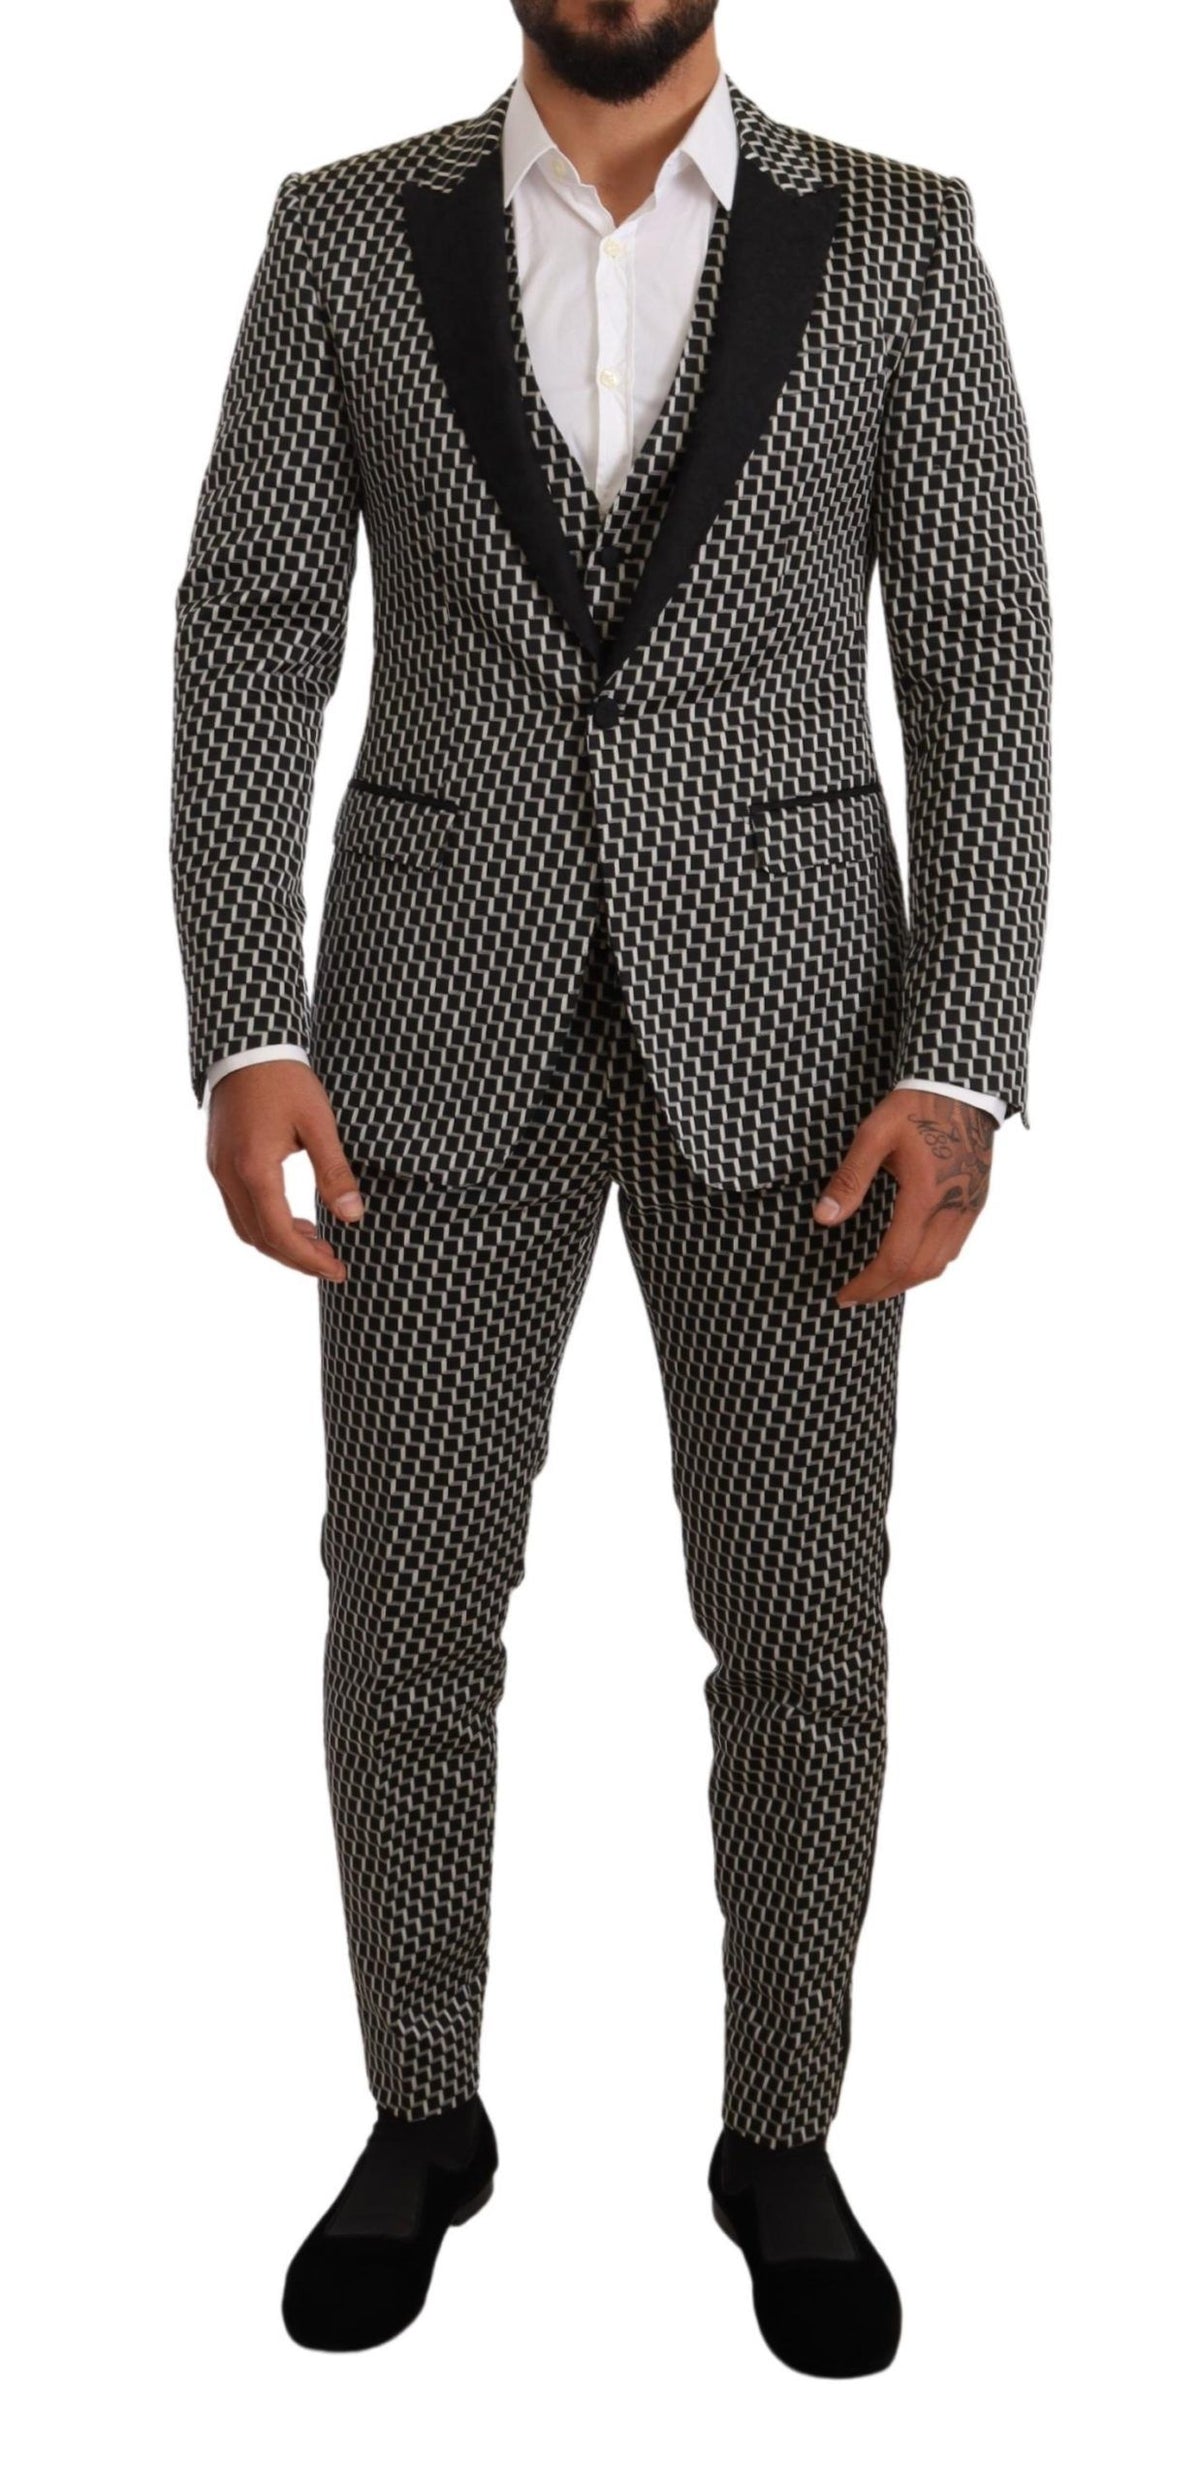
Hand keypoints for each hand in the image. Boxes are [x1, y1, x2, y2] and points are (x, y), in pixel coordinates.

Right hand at [207, 1060, 362, 1280]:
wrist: (245, 1043)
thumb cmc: (285, 1078)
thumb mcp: (318, 1122)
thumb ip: (334, 1171)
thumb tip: (353, 1216)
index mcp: (254, 1169)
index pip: (279, 1234)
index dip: (309, 1259)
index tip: (338, 1270)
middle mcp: (228, 1175)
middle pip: (259, 1238)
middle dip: (295, 1258)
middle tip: (332, 1262)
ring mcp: (218, 1169)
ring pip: (244, 1227)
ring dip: (279, 1242)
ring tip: (316, 1243)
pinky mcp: (218, 1161)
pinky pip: (238, 1208)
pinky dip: (265, 1223)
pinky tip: (293, 1219)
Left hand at [813, 1090, 993, 1305]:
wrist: (963, 1087)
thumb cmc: (916, 1107)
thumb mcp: (873, 1135)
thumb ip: (849, 1179)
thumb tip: (823, 1218)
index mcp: (925, 1197)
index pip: (895, 1260)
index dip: (868, 1284)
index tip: (843, 1294)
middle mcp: (952, 1209)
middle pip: (918, 1271)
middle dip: (883, 1290)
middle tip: (854, 1296)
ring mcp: (968, 1208)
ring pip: (939, 1264)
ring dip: (906, 1281)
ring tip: (877, 1284)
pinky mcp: (976, 1202)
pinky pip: (953, 1248)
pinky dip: (928, 1265)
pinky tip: (908, 1260)